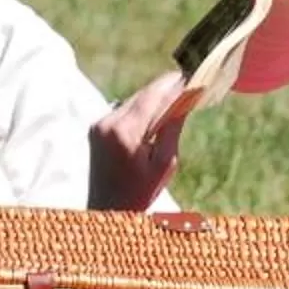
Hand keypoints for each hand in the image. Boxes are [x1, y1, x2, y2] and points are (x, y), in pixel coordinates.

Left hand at [88, 70, 191, 211]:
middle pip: (143, 95)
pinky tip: (156, 115)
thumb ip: (172, 127)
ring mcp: (99, 124)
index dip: (174, 85)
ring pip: (133, 100)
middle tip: (190, 83)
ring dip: (154, 99)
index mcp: (125, 132)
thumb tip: (185, 98)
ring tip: (177, 98)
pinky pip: (123, 110)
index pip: (154, 96)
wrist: (108, 210)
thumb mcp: (164, 162)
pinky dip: (141, 110)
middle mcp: (107, 122)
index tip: (193, 77)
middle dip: (166, 89)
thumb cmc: (141, 192)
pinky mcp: (96, 128)